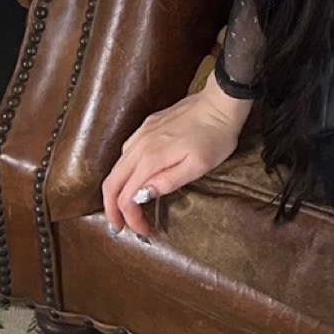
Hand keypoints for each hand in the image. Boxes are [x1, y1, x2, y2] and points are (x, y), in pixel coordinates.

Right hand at [101, 78, 251, 240]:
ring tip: (125, 207)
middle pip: (111, 182)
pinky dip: (122, 171)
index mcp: (150, 158)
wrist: (222, 101)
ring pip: (116, 167)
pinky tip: (133, 177)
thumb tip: (141, 196)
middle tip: (120, 227)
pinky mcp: (148, 125)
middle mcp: (139, 145)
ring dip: (115, 190)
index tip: (143, 231)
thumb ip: (167, 182)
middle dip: (111, 209)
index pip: (127, 197)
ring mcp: (142, 132)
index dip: (131, 219)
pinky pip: (125, 151)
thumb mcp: (197, 166)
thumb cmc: (215, 136)